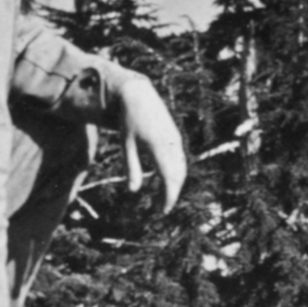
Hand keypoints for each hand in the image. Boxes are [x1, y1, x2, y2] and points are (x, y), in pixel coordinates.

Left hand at [108, 67, 189, 213]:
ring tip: (160, 198)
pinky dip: (174, 174)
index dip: (168, 197)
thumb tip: (133, 191)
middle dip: (171, 194)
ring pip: (181, 169)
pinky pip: (179, 160)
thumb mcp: (126, 145)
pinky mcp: (175, 137)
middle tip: (159, 209)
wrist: (138, 96)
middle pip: (178, 177)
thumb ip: (131, 168)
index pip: (169, 179)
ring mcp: (175, 140)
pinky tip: (164, 181)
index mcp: (158, 148)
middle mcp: (171, 145)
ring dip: (173, 185)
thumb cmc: (129, 121)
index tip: (162, 211)